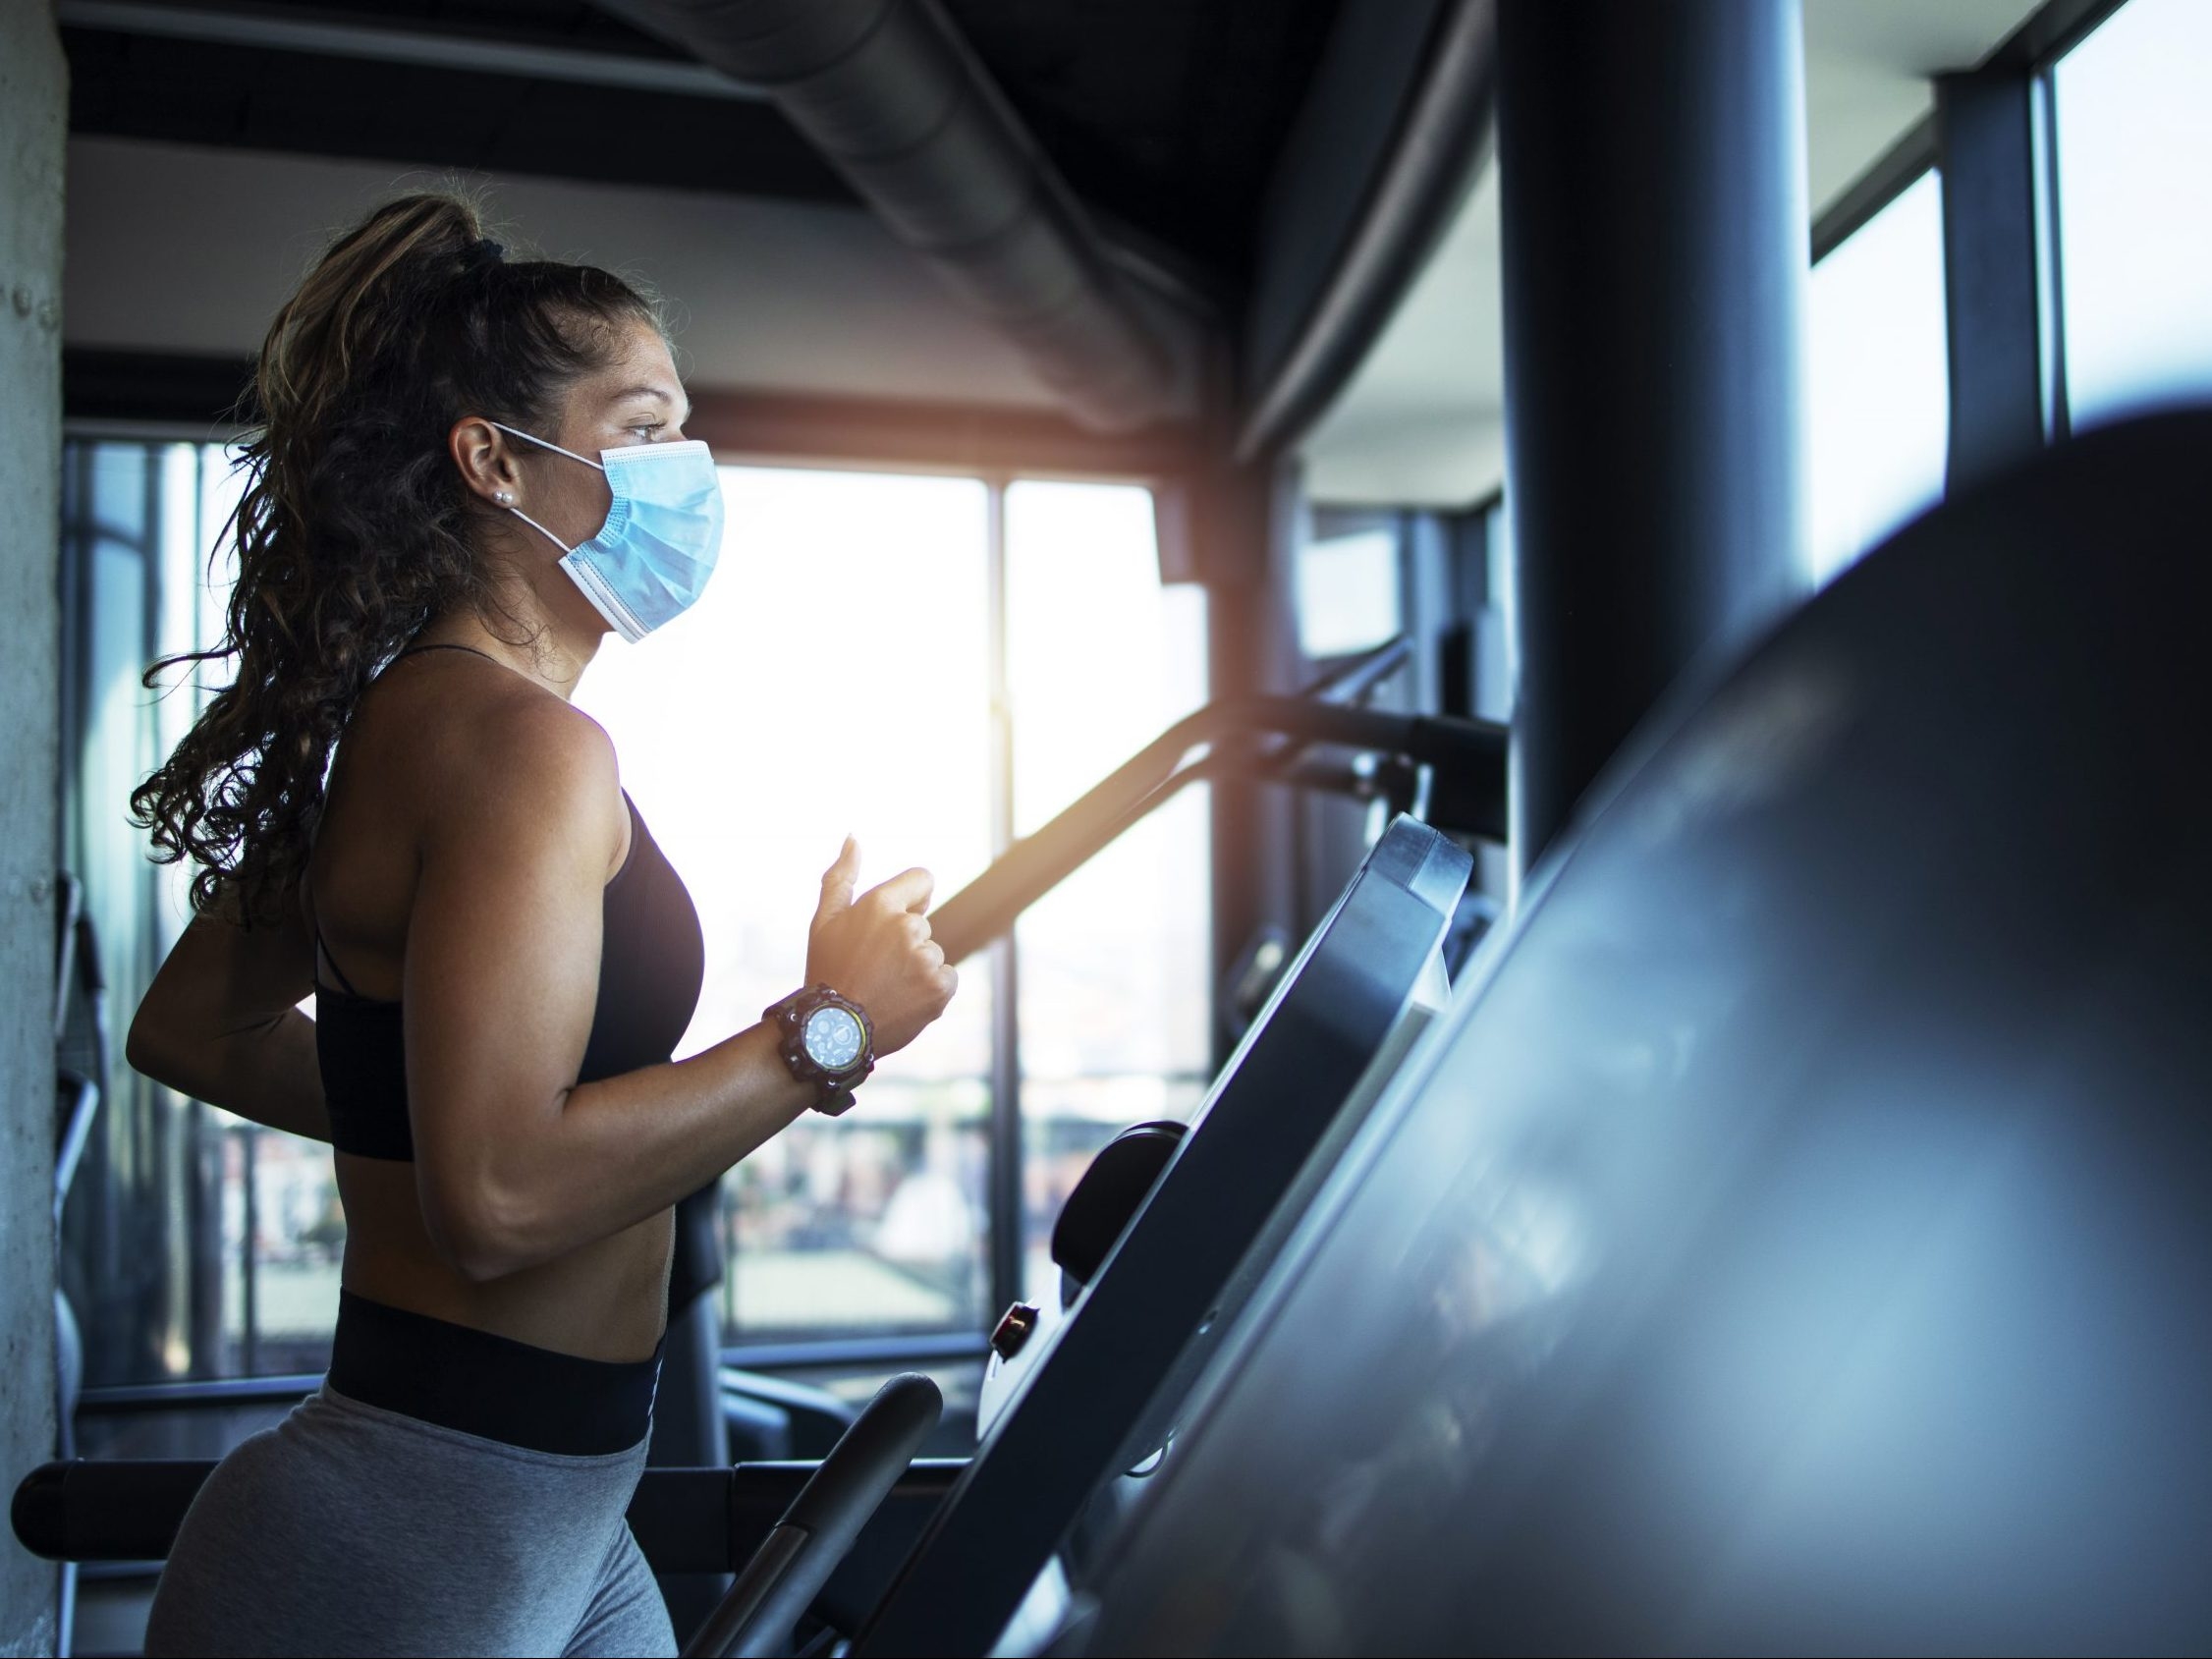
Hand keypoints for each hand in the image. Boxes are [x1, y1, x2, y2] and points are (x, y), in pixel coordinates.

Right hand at [803, 836, 957, 1057]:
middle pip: (923, 924)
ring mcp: (926, 958)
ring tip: (885, 987)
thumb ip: (842, 876)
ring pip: (932, 953)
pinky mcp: (941, 987)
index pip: (923, 879)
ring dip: (916, 968)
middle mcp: (907, 928)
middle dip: (905, 941)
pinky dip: (931, 989)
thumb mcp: (824, 920)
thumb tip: (853, 837)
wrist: (832, 1033)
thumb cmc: (826, 972)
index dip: (912, 898)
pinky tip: (903, 1000)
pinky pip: (946, 977)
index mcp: (880, 905)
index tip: (897, 919)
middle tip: (875, 967)